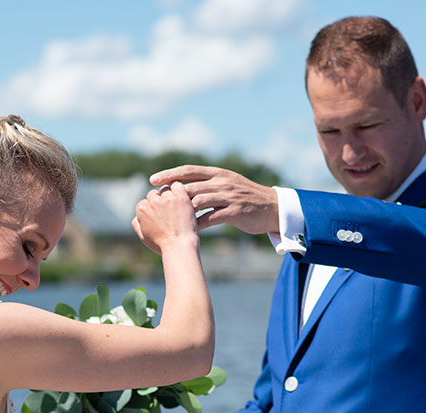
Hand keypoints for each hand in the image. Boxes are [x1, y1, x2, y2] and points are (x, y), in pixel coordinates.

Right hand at [133, 181, 197, 252]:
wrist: (179, 246)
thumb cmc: (161, 245)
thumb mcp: (144, 237)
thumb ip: (137, 224)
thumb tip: (136, 216)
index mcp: (142, 209)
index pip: (145, 202)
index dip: (152, 208)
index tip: (160, 215)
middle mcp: (153, 202)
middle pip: (154, 194)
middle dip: (159, 200)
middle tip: (168, 210)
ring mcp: (167, 198)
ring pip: (165, 189)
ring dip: (169, 194)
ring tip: (176, 205)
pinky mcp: (181, 197)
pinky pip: (177, 184)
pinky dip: (178, 189)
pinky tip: (182, 197)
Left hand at [149, 165, 277, 233]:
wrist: (272, 207)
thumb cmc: (246, 198)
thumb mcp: (227, 185)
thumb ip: (208, 185)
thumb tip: (183, 188)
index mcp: (218, 173)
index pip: (188, 170)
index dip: (169, 174)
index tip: (152, 180)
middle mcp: (222, 182)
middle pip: (190, 186)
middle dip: (171, 195)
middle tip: (156, 203)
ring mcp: (229, 196)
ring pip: (199, 201)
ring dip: (182, 210)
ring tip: (168, 218)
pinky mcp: (235, 211)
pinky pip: (211, 217)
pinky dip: (197, 224)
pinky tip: (187, 229)